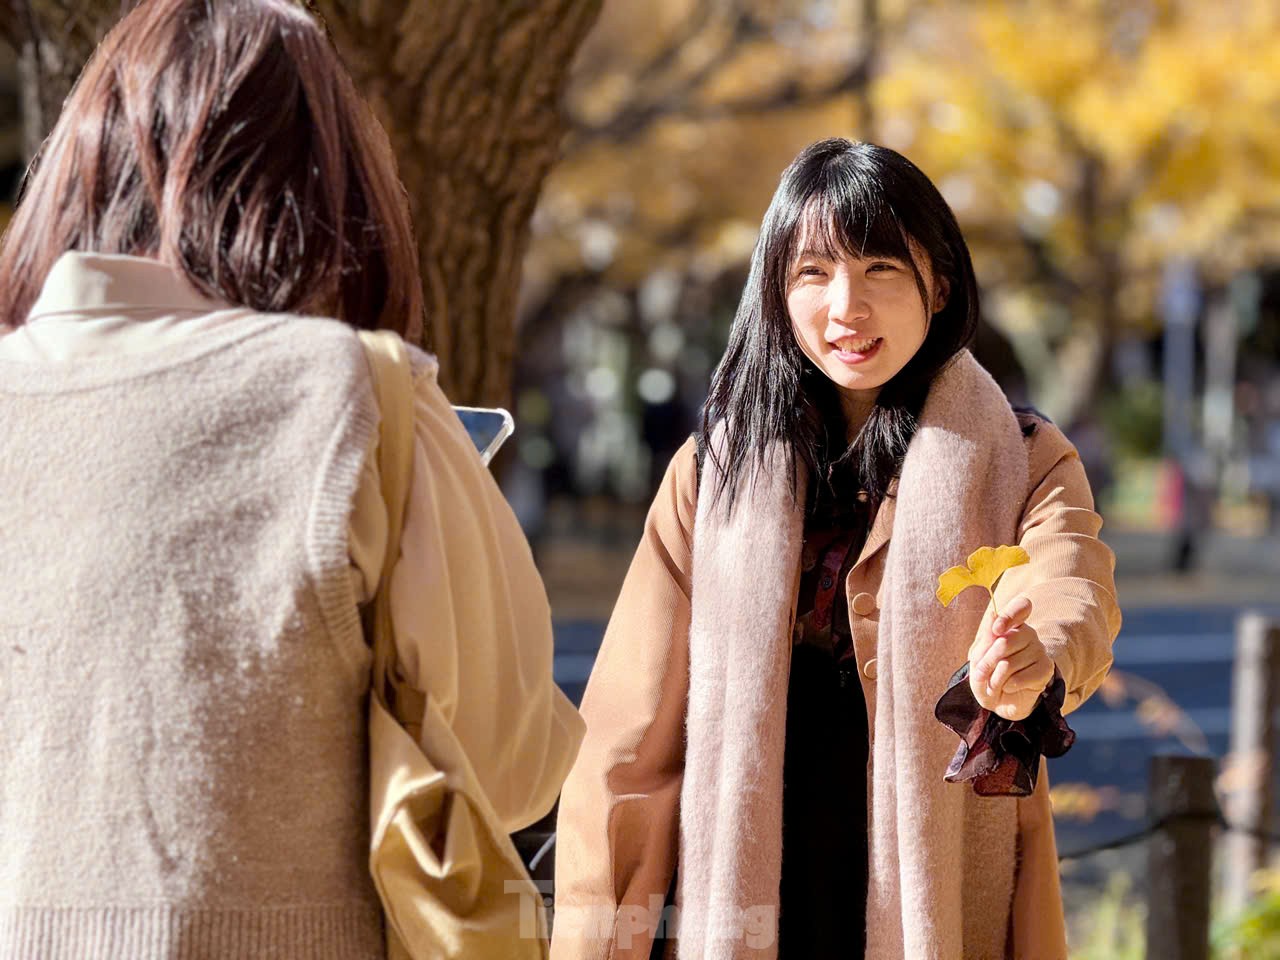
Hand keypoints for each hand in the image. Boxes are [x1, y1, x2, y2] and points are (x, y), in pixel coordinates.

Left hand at [967, 596, 1053, 720]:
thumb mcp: (979, 656)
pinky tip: (1009, 687)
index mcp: (1011, 625)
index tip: (996, 630)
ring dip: (994, 678)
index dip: (1009, 616)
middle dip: (986, 662)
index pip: (1021, 607)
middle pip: (1004, 643)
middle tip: (981, 673)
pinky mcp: (1046, 669)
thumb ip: (986, 638)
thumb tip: (993, 614)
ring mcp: (1039, 651)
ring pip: (1008, 664)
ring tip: (994, 683)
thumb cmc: (987, 674)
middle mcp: (1028, 634)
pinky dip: (1007, 686)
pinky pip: (1020, 678)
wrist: (999, 700)